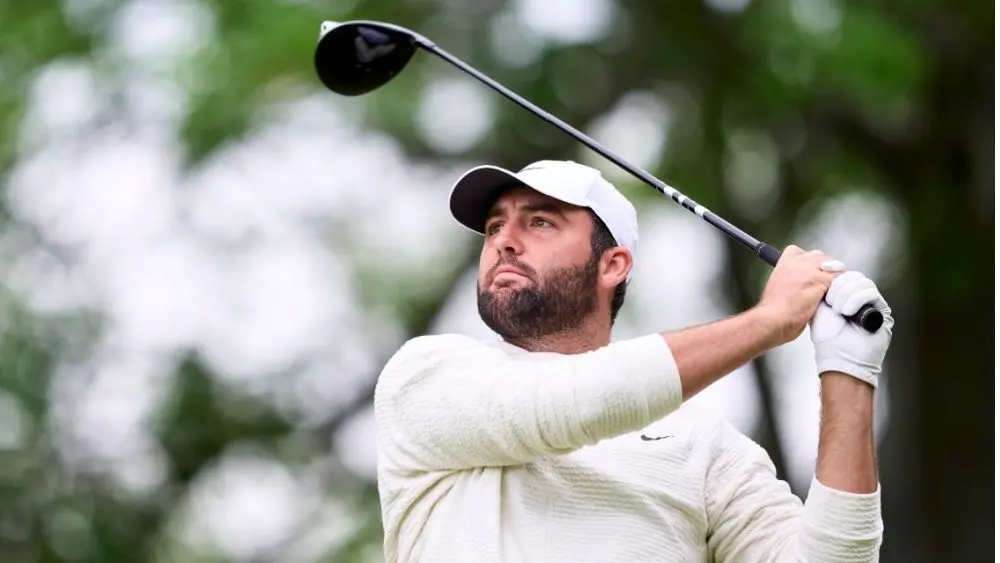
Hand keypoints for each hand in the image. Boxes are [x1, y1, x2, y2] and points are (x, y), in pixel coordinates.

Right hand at [757, 245, 840, 344]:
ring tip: (830, 293)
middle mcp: (796, 263)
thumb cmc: (773, 312)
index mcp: (783, 264)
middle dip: (826, 269)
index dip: (810, 261)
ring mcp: (809, 270)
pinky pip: (839, 279)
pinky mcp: (820, 280)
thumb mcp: (776, 289)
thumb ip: (790, 281)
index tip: (812, 272)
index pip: (800, 252)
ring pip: (833, 266)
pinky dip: (839, 289)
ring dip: (834, 278)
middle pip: (820, 256)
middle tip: (825, 285)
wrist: (772, 319)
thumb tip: (803, 287)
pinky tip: (833, 300)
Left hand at [810, 271, 893, 387]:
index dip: (834, 268)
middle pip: (853, 275)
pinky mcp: (881, 311)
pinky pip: (872, 293)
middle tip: (829, 299)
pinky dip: (856, 299)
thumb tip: (823, 267)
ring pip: (862, 282)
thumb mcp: (820, 308)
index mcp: (844, 295)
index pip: (843, 273)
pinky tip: (846, 311)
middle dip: (839, 283)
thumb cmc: (827, 338)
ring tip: (837, 309)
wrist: (838, 357)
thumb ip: (823, 289)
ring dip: (847, 293)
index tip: (823, 267)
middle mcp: (859, 298)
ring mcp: (871, 304)